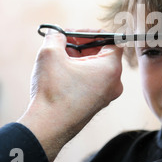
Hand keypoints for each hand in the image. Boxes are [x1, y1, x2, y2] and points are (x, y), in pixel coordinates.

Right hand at [18, 29, 122, 161]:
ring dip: (79, 59)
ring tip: (58, 57)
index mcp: (111, 69)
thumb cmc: (53, 91)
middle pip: (103, 54)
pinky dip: (79, 74)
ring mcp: (106, 96)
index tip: (73, 34)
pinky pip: (92, 82)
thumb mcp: (51, 54)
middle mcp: (114, 83)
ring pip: (96, 69)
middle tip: (63, 42)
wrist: (48, 128)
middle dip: (82, 45)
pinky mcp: (95, 105)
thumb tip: (56, 33)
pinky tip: (60, 73)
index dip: (91, 34)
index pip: (111, 41)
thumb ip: (56, 37)